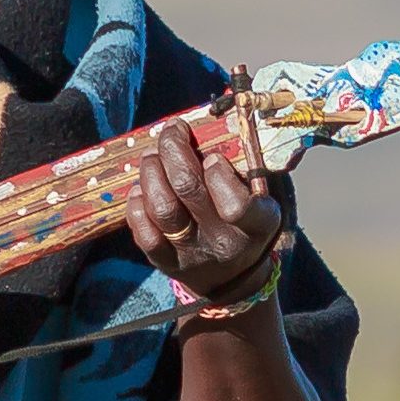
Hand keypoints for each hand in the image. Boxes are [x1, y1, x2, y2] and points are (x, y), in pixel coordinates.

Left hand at [126, 136, 286, 316]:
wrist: (232, 278)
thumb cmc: (246, 223)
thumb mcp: (263, 200)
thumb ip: (249, 168)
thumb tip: (221, 122)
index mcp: (258, 225)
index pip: (237, 204)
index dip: (218, 172)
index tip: (213, 156)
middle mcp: (226, 242)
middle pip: (189, 188)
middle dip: (174, 149)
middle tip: (172, 133)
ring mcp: (194, 254)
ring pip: (162, 207)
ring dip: (151, 172)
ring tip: (152, 157)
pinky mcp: (168, 263)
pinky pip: (144, 233)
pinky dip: (136, 205)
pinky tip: (140, 189)